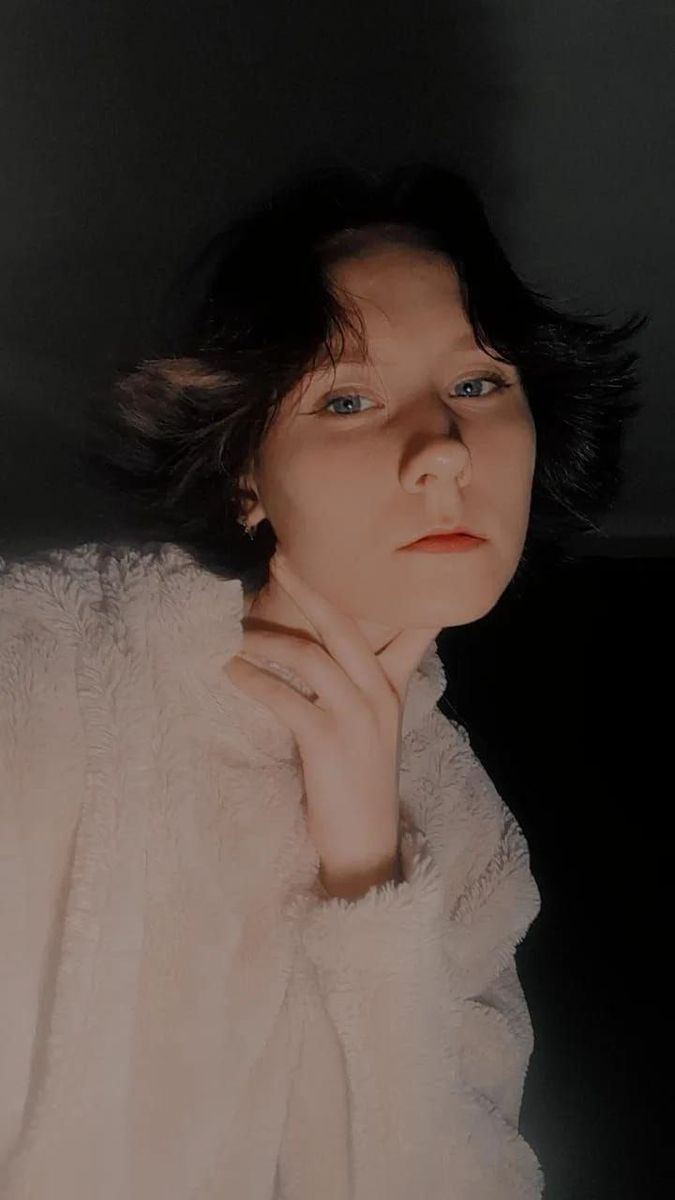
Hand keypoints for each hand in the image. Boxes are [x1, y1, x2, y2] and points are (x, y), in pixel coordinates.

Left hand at [223, 551, 441, 887]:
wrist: (365, 847)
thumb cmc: (357, 786)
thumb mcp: (372, 730)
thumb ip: (359, 688)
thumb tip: (324, 655)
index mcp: (392, 689)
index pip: (410, 628)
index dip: (384, 591)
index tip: (351, 556)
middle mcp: (380, 694)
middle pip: (344, 625)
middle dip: (309, 588)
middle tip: (279, 557)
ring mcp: (357, 716)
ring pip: (310, 655)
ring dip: (266, 638)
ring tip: (234, 630)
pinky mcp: (328, 741)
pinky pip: (285, 697)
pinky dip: (253, 680)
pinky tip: (230, 672)